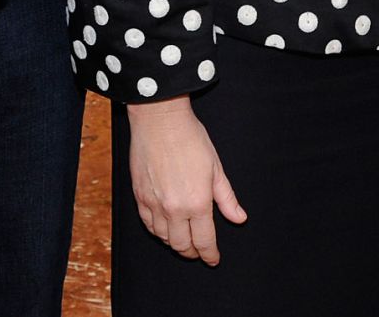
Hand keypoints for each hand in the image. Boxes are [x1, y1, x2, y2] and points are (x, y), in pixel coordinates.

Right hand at [126, 97, 246, 265]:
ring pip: (164, 238)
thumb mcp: (216, 167)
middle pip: (182, 245)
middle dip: (193, 252)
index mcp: (197, 203)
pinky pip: (148, 225)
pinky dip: (158, 231)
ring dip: (175, 243)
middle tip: (199, 250)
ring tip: (184, 239)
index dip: (210, 254)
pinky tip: (165, 228)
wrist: (159, 120)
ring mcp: (154, 204)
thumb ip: (227, 198)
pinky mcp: (139, 197)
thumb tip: (239, 218)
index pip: (204, 240)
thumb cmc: (191, 138)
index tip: (213, 259)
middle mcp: (174, 209)